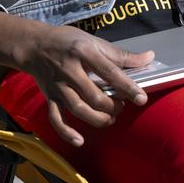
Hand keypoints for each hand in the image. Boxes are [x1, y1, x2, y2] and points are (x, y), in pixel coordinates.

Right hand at [0, 9, 153, 146]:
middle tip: (122, 106)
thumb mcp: (94, 41)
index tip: (141, 98)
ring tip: (110, 118)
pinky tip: (80, 141)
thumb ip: (121, 54)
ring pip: (78, 109)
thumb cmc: (67, 41)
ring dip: (97, 119)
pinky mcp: (50, 97)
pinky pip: (56, 118)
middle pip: (95, 96)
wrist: (34, 45)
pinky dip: (66, 132)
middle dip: (112, 106)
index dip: (127, 87)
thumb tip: (149, 57)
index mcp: (84, 52)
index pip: (110, 72)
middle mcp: (70, 70)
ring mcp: (58, 86)